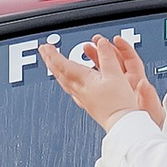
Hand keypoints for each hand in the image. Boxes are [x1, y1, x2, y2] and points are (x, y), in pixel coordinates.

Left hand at [41, 31, 162, 132]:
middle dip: (50, 60)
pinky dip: (66, 81)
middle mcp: (79, 89)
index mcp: (84, 80)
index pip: (62, 65)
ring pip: (64, 82)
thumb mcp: (115, 74)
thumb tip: (101, 43)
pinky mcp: (87, 104)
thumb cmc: (119, 103)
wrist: (122, 123)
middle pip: (59, 73)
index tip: (45, 46)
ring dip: (56, 70)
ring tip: (53, 64)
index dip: (52, 54)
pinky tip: (69, 82)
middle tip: (44, 51)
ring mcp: (82, 98)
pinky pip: (71, 89)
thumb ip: (107, 57)